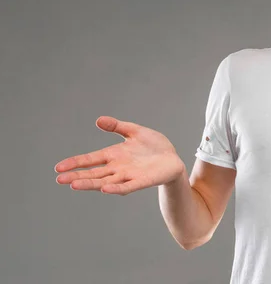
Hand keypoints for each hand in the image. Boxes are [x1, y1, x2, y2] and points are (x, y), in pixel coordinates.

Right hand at [55, 116, 184, 194]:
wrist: (173, 158)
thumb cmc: (154, 146)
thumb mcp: (135, 131)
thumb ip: (117, 127)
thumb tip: (98, 120)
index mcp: (114, 155)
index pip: (90, 160)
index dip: (75, 163)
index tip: (58, 168)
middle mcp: (118, 168)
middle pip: (94, 173)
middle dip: (77, 176)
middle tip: (59, 180)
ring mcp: (129, 176)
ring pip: (105, 182)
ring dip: (91, 183)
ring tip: (74, 185)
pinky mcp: (142, 181)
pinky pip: (127, 186)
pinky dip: (116, 188)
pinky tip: (105, 189)